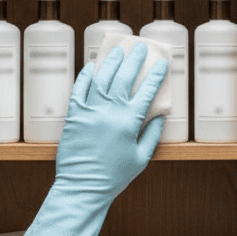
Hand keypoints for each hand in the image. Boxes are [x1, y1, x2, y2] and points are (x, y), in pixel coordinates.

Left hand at [14, 44, 168, 235]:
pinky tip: (91, 67)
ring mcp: (90, 111)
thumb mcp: (141, 158)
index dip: (156, 75)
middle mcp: (110, 112)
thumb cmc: (114, 176)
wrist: (83, 188)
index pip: (146, 91)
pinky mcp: (74, 115)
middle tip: (141, 47)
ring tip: (118, 50)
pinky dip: (85, 76)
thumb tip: (159, 116)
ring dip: (111, 62)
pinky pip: (79, 89)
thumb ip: (152, 135)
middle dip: (135, 60)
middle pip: (124, 77)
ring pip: (102, 78)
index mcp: (129, 122)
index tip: (162, 63)